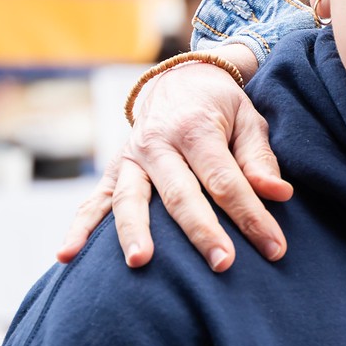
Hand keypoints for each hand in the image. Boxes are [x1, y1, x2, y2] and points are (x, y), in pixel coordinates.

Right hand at [56, 48, 291, 271]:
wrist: (177, 81)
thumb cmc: (220, 108)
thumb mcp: (248, 120)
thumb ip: (259, 159)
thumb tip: (279, 194)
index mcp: (195, 128)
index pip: (225, 180)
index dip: (252, 216)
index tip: (275, 248)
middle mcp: (157, 142)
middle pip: (180, 194)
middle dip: (202, 231)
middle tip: (223, 264)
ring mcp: (130, 159)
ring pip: (129, 199)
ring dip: (134, 232)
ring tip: (140, 263)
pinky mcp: (113, 172)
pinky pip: (93, 201)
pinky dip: (79, 228)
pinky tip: (66, 255)